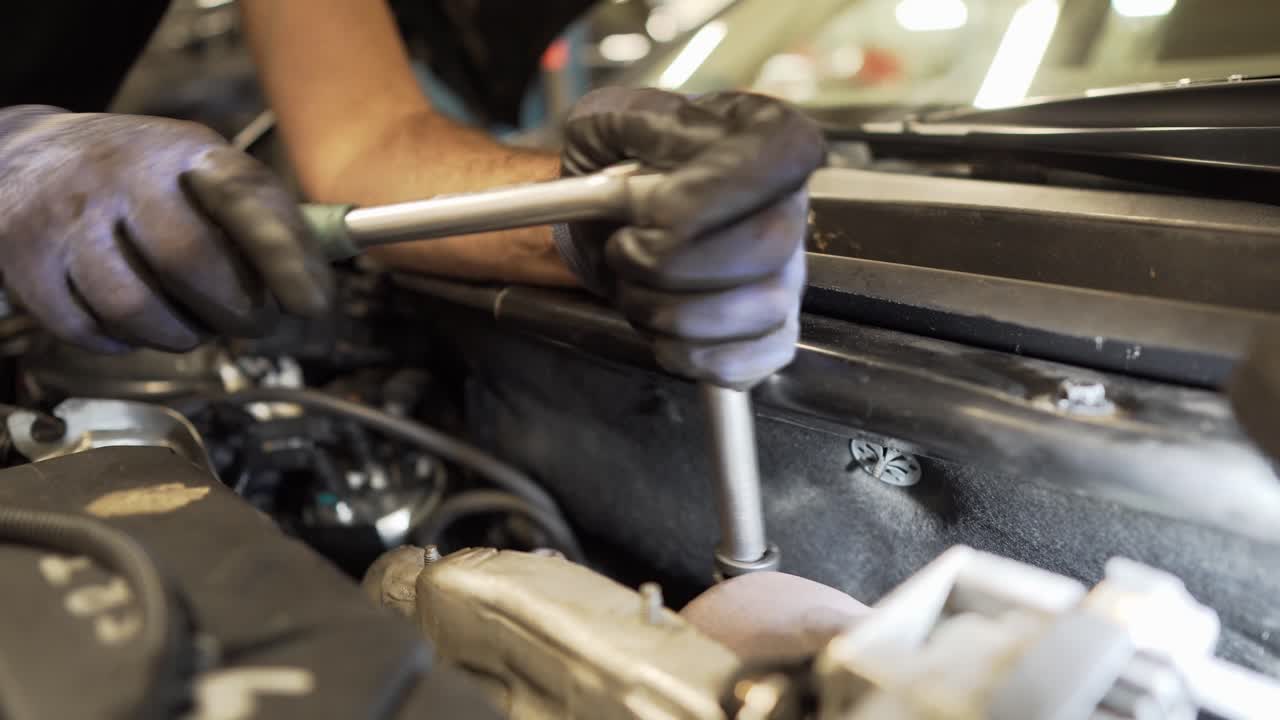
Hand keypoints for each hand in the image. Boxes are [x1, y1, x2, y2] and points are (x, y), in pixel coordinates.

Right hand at [0, 106, 331, 352]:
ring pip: (133, 305)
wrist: (24, 154)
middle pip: (188, 260)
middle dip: (234, 311)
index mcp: (185, 153)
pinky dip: (120, 342)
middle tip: (252, 324)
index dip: (285, 258)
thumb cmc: (140, 178)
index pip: (244, 199)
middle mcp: (122, 175)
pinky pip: (84, 327)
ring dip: (177, 334)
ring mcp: (68, 216)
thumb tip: (316, 288)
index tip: (312, 305)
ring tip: (192, 326)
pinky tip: (134, 325)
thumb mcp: (205, 172)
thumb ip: (263, 219)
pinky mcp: (25, 258)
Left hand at [556, 87, 823, 388]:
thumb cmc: (616, 173)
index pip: (776, 159)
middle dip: (672, 261)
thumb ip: (629, 125)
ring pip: (760, 309)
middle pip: (768, 243)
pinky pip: (752, 359)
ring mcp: (788, 273)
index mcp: (764, 135)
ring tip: (635, 290)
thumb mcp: (606, 124)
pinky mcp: (773, 332)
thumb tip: (657, 156)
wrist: (612, 225)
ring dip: (671, 311)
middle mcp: (790, 203)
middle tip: (623, 252)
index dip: (703, 194)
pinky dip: (690, 354)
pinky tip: (661, 329)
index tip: (642, 208)